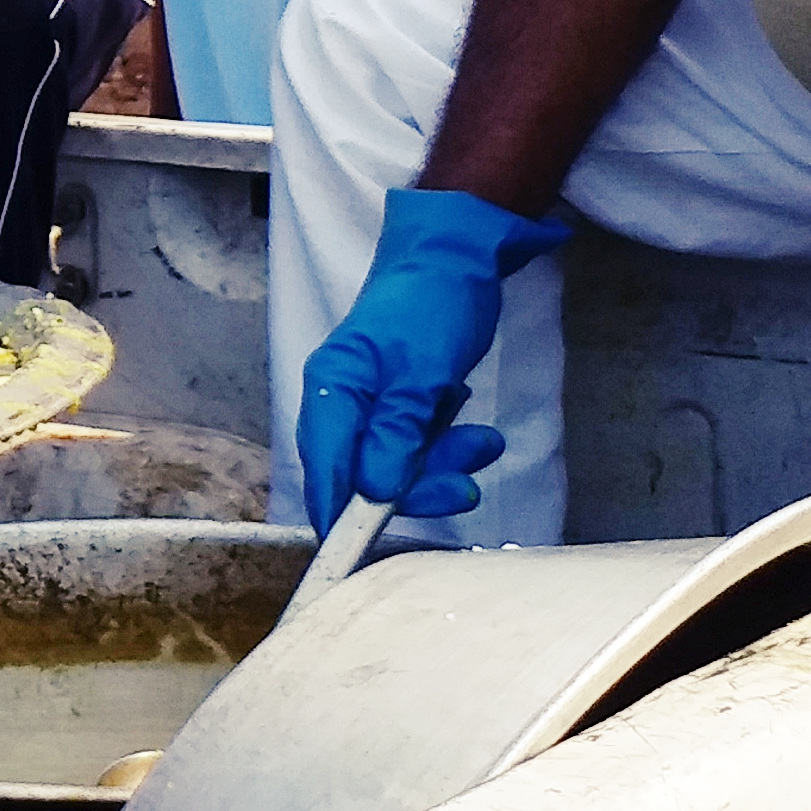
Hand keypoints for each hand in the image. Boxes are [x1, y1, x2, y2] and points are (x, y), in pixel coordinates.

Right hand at [295, 188, 569, 518]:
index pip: (324, 468)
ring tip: (486, 443)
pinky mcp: (400, 405)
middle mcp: (343, 400)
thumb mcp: (423, 372)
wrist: (457, 256)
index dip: (341, 516)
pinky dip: (447, 448)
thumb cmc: (433, 304)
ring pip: (396, 464)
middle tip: (467, 487)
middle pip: (363, 474)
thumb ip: (397, 434)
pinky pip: (417, 446)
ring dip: (443, 465)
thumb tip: (377, 492)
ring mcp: (372, 404)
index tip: (364, 554)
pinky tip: (475, 430)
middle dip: (418, 487)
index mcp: (332, 388)